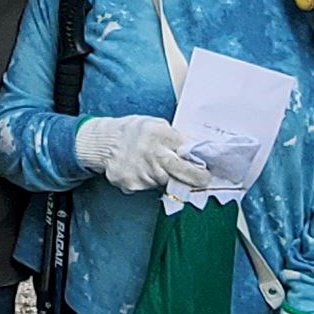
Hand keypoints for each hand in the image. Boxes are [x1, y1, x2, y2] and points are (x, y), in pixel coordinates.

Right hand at [75, 116, 211, 194]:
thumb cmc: (137, 132)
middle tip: (203, 181)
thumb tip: (200, 151)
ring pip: (164, 182)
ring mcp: (140, 171)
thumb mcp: (158, 126)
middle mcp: (151, 153)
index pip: (187, 150)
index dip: (200, 163)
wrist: (106, 142)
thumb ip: (177, 138)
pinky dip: (147, 182)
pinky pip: (147, 188)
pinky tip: (140, 171)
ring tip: (155, 166)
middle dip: (195, 178)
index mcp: (160, 134)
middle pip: (180, 171)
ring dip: (166, 178)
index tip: (208, 171)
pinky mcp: (130, 184)